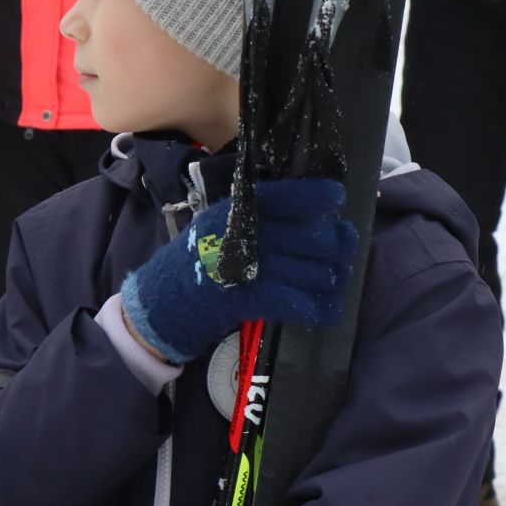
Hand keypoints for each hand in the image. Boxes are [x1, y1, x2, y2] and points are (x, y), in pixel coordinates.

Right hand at [120, 178, 356, 365]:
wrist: (163, 301)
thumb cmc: (196, 258)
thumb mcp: (220, 222)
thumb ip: (257, 214)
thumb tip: (311, 213)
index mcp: (240, 209)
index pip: (290, 196)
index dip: (320, 196)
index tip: (337, 199)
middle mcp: (248, 233)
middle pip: (315, 237)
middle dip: (337, 247)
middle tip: (342, 251)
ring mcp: (250, 268)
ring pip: (315, 272)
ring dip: (332, 279)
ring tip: (333, 280)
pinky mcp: (251, 300)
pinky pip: (300, 303)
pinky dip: (320, 309)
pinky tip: (328, 310)